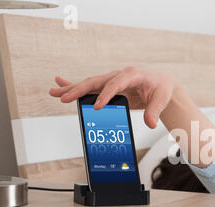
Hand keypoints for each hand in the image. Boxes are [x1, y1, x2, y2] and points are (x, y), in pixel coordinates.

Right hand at [49, 67, 177, 128]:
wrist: (161, 83)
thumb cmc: (161, 89)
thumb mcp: (161, 100)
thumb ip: (155, 111)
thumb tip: (150, 123)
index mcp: (132, 75)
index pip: (116, 84)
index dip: (105, 95)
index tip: (96, 107)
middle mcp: (119, 75)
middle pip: (96, 82)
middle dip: (79, 89)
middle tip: (63, 98)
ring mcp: (112, 80)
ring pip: (89, 84)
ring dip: (71, 88)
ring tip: (54, 92)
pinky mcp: (109, 87)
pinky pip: (91, 87)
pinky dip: (76, 87)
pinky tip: (61, 85)